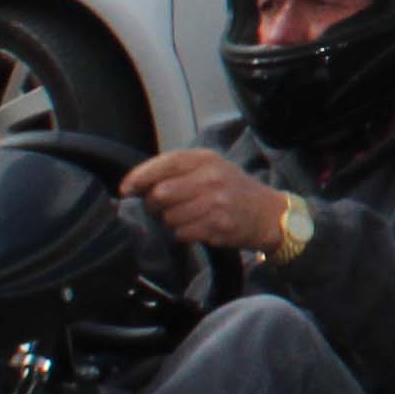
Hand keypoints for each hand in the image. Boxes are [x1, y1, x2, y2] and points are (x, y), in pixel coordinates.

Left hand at [125, 148, 293, 251]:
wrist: (268, 214)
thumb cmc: (232, 191)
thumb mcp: (210, 169)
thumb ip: (177, 172)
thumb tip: (135, 186)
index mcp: (206, 159)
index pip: (164, 164)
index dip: (140, 177)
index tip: (126, 190)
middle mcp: (212, 177)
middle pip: (161, 194)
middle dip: (154, 205)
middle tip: (161, 208)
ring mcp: (216, 202)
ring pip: (169, 217)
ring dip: (170, 222)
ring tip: (186, 218)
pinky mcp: (218, 225)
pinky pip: (182, 233)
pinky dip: (183, 234)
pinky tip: (196, 228)